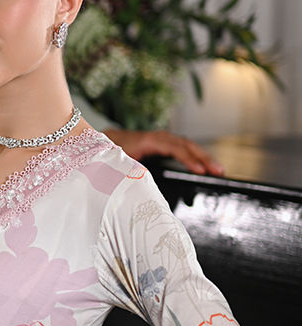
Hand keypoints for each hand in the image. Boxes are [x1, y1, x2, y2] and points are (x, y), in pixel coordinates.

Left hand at [104, 128, 223, 176]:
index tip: (200, 171)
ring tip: (218, 170)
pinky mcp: (165, 145)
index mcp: (149, 141)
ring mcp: (164, 140)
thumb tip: (144, 187)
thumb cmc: (115, 153)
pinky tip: (205, 167)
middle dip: (204, 158)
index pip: (175, 149)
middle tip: (218, 171)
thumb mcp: (122, 163)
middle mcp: (160, 137)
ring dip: (204, 157)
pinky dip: (196, 157)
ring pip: (188, 146)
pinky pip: (184, 149)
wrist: (108, 141)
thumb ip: (133, 171)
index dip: (189, 160)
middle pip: (187, 145)